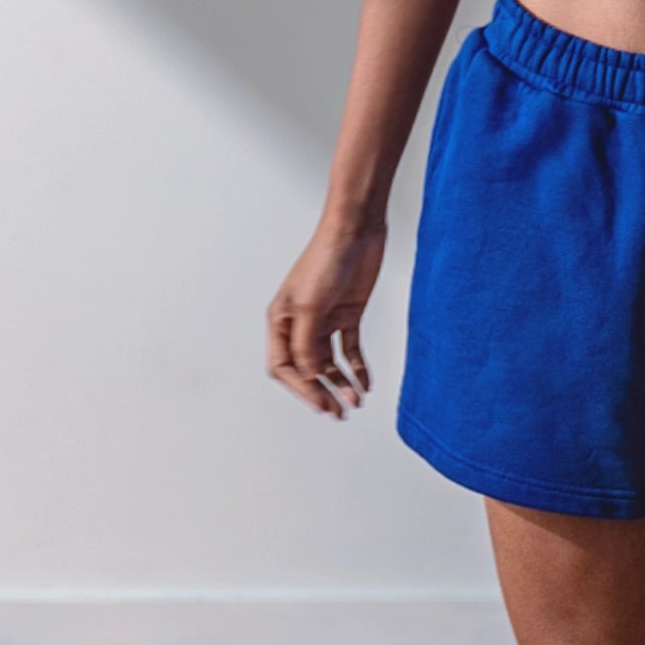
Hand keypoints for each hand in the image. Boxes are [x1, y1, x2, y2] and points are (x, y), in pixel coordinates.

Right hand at [266, 219, 386, 418]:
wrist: (355, 231)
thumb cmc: (325, 260)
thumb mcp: (311, 306)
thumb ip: (307, 344)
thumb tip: (310, 377)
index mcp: (280, 320)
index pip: (283, 366)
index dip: (301, 388)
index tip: (321, 403)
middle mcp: (299, 323)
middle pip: (307, 369)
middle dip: (321, 392)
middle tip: (338, 413)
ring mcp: (324, 320)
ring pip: (329, 363)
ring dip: (341, 383)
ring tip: (356, 402)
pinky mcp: (347, 315)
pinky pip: (350, 350)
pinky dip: (357, 368)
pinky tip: (365, 384)